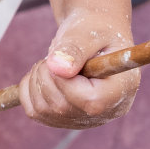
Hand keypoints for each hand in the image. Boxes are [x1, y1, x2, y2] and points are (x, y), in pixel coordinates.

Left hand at [18, 10, 138, 127]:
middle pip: (61, 107)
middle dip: (46, 76)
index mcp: (121, 90)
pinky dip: (28, 90)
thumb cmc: (93, 30)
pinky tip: (42, 75)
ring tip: (50, 63)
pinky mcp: (65, 118)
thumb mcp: (88, 32)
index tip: (59, 58)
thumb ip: (75, 48)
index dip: (64, 80)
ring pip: (43, 111)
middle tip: (53, 56)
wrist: (91, 35)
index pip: (89, 101)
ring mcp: (84, 118)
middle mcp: (106, 111)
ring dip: (35, 81)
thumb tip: (57, 68)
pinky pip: (35, 112)